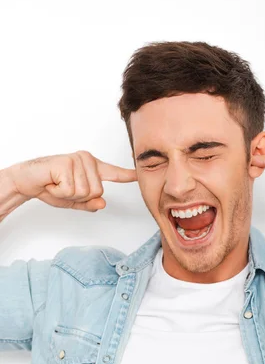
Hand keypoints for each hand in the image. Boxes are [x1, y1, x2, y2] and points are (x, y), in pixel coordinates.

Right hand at [8, 150, 137, 211]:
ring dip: (67, 194)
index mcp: (92, 168)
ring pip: (84, 192)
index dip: (127, 175)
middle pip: (97, 192)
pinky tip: (52, 182)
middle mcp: (87, 160)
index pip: (113, 173)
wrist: (27, 180)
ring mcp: (78, 160)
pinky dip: (58, 191)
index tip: (138, 175)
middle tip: (63, 187)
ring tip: (57, 184)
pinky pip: (71, 190)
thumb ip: (89, 203)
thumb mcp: (73, 200)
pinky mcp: (67, 163)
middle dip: (78, 197)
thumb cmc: (50, 186)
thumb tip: (103, 203)